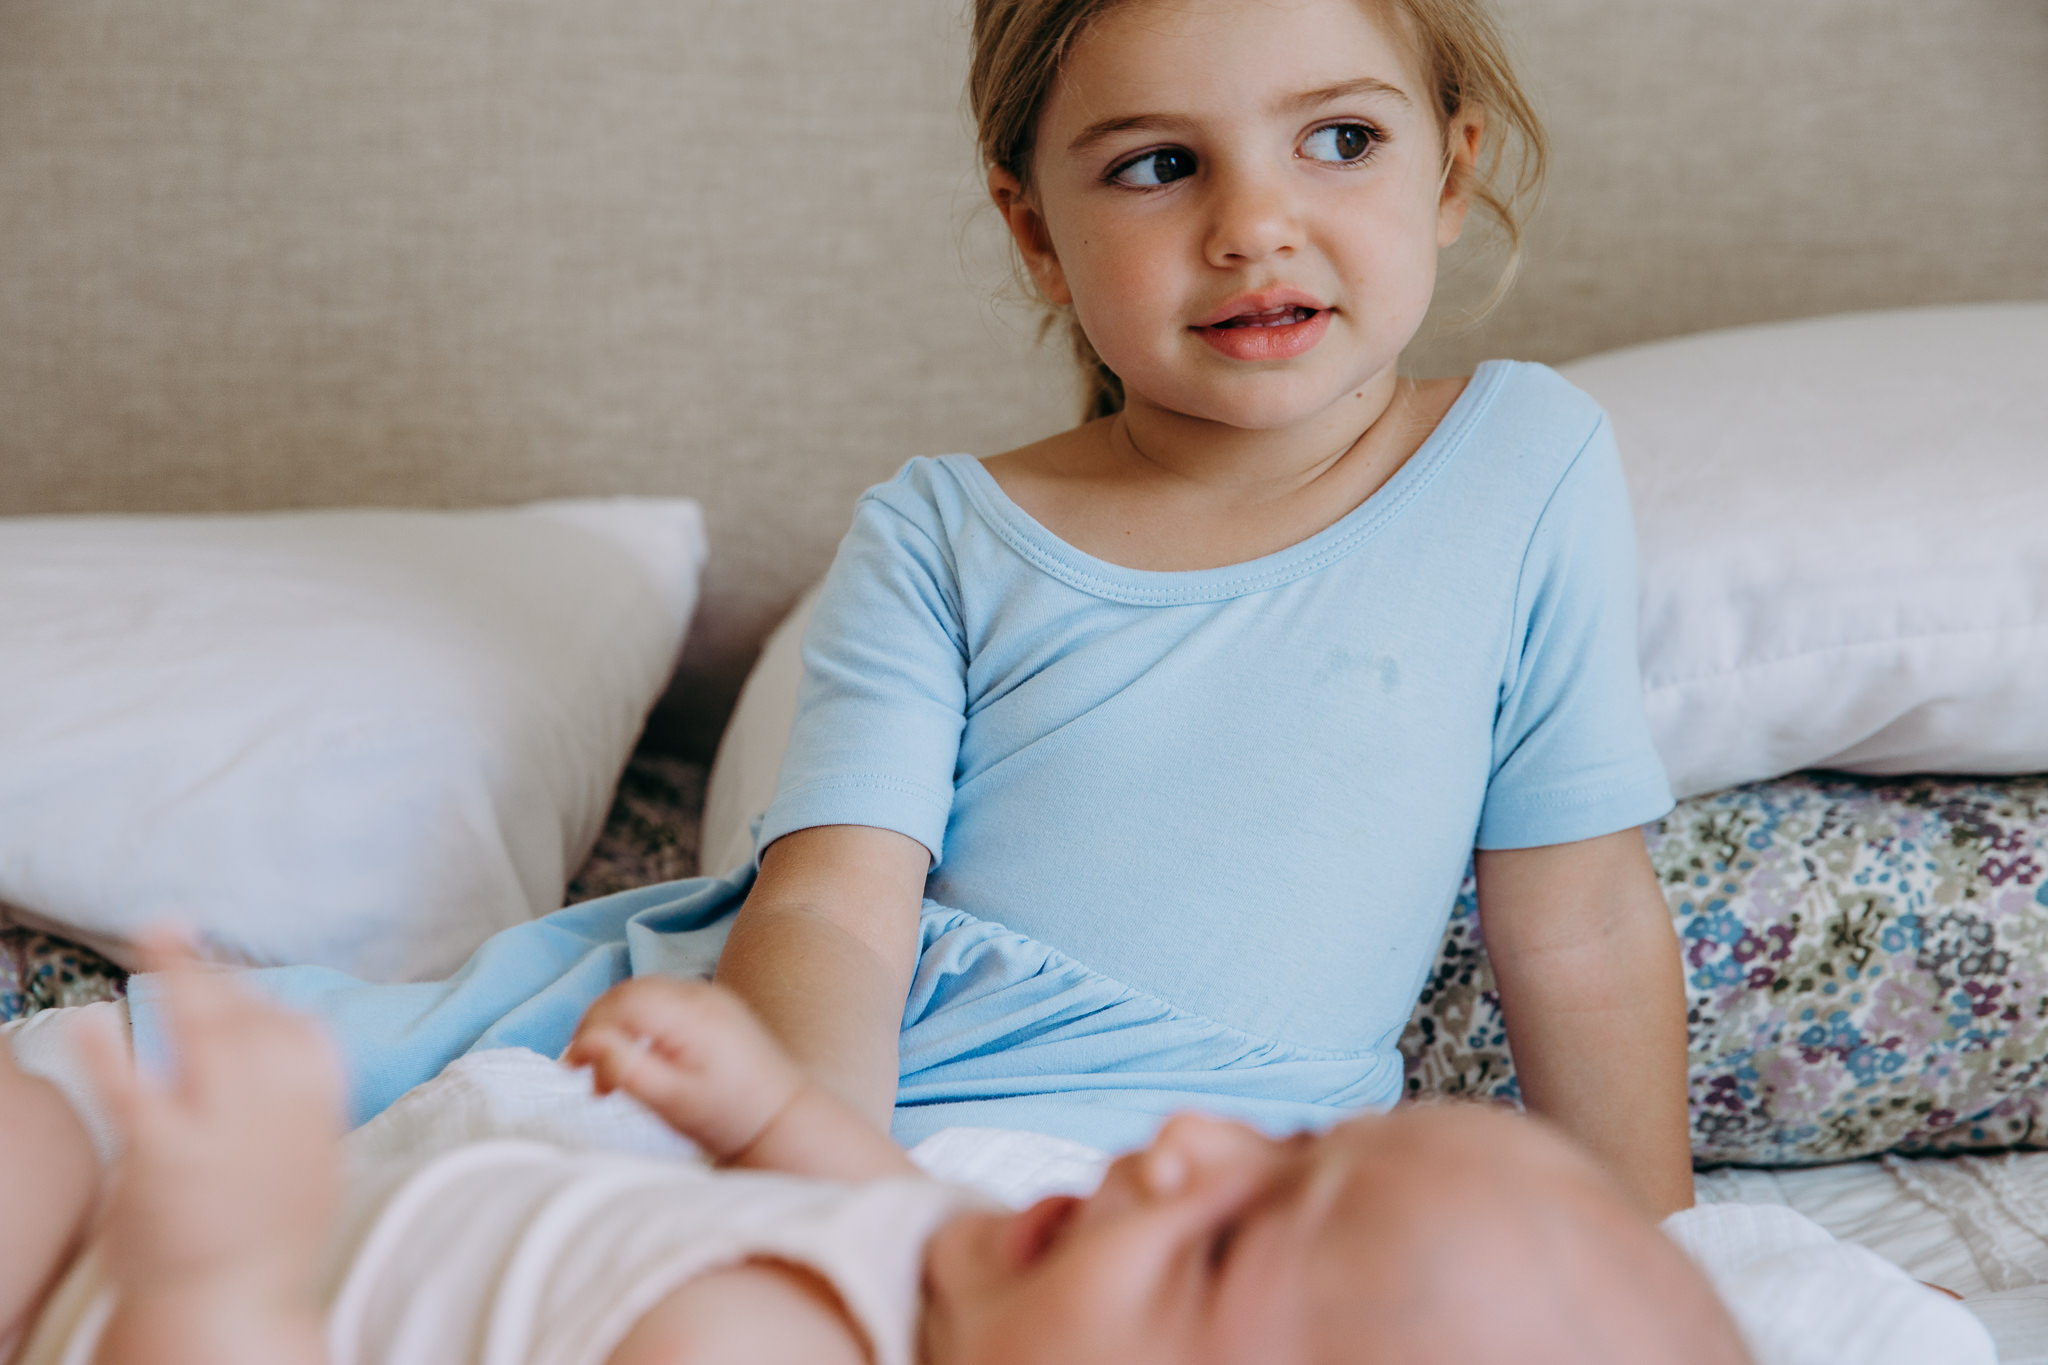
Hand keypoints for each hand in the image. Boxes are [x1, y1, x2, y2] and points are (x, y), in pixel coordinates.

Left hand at [75, 931, 343, 1309]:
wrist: (232, 1315)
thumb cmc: (266, 1242)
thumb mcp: (310, 1163)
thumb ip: (295, 1101)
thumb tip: (274, 1037)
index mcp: (319, 1110)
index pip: (296, 1029)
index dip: (257, 999)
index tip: (227, 985)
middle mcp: (278, 1110)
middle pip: (248, 1019)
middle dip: (212, 970)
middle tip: (171, 926)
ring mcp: (223, 1130)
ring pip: (204, 1033)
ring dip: (177, 973)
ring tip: (152, 929)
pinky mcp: (165, 1157)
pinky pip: (136, 1090)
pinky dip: (111, 1050)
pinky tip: (90, 1019)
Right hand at [563, 977, 805, 1161]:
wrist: (780, 1117)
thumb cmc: (727, 1116)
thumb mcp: (671, 1102)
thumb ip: (626, 1070)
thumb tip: (586, 1044)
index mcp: (693, 1016)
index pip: (622, 1001)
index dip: (589, 1029)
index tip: (574, 1070)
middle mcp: (702, 994)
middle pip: (627, 992)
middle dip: (597, 1028)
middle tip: (585, 1075)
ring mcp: (709, 995)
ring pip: (640, 994)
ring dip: (614, 1027)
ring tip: (609, 1076)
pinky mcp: (711, 1003)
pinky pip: (659, 1000)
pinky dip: (637, 1023)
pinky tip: (637, 1058)